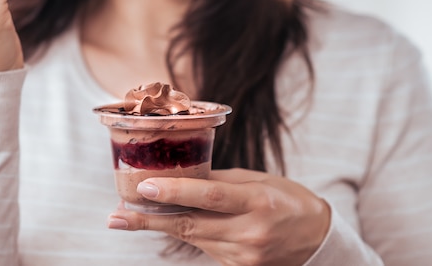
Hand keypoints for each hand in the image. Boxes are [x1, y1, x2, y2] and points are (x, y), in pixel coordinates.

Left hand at [107, 168, 330, 265]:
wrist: (316, 240)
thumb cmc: (288, 201)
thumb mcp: (258, 180)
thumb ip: (220, 181)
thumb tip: (181, 175)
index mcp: (258, 202)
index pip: (210, 196)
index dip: (176, 192)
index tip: (145, 188)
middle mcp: (249, 232)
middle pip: (190, 224)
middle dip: (148, 220)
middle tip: (115, 216)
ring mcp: (242, 256)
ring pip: (191, 237)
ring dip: (159, 226)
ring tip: (127, 216)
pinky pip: (203, 247)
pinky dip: (183, 233)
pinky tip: (166, 222)